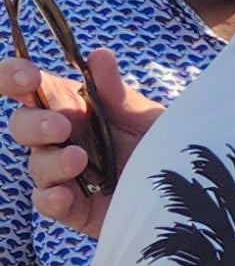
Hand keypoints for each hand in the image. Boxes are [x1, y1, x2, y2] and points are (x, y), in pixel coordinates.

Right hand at [4, 49, 160, 236]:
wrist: (186, 193)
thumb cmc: (164, 147)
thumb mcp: (147, 118)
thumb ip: (119, 93)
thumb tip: (99, 56)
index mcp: (73, 108)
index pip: (31, 88)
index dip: (14, 77)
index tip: (28, 77)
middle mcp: (62, 139)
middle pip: (22, 125)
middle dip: (33, 123)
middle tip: (61, 126)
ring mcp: (65, 174)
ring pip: (36, 165)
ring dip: (52, 161)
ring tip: (79, 158)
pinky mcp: (74, 208)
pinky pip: (46, 203)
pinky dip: (50, 199)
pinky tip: (64, 195)